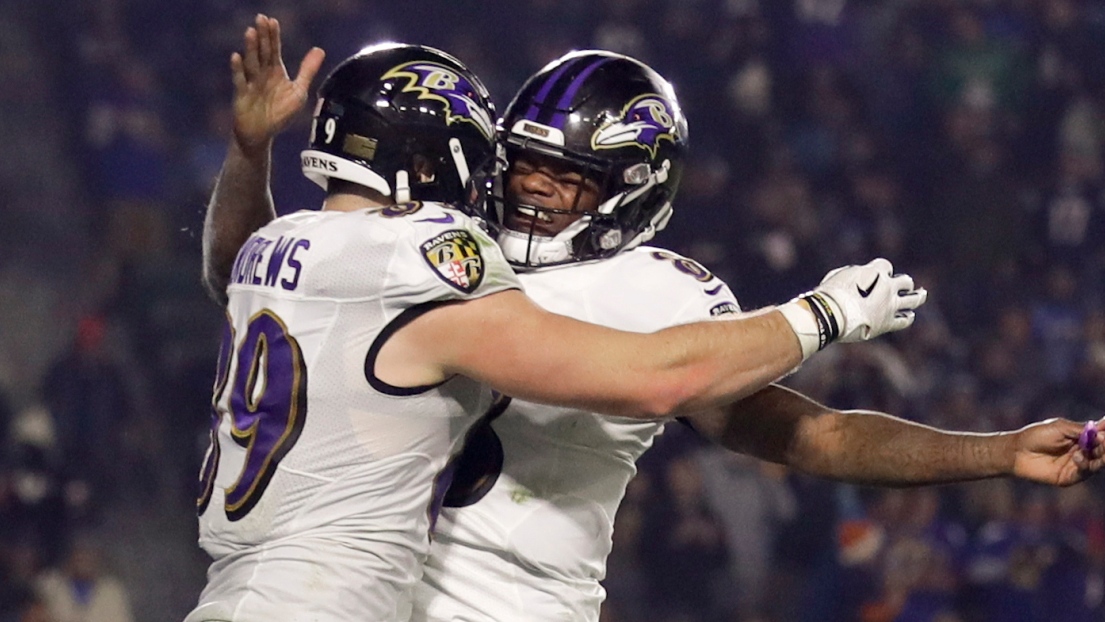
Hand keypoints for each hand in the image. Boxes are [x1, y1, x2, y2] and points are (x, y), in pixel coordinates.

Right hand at [230, 14, 324, 152]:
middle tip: (260, 18)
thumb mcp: (298, 92)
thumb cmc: (279, 113)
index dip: (273, 36)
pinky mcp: (242, 95)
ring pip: (251, 63)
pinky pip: (240, 81)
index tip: (272, 21)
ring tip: (250, 32)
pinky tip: (236, 57)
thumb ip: (307, 70)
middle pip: (262, 52)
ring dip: (251, 48)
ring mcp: (251, 83)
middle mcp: (262, 73)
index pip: (274, 49)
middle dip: (262, 36)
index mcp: (275, 71)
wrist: (261, 133)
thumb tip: (319, 49)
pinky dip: (238, 69)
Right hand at [813, 258, 926, 342]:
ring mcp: (890, 306)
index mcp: (874, 272)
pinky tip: (909, 315)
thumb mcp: (838, 276)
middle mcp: (887, 287)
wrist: (830, 315)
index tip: (877, 274)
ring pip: (913, 299)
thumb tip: (856, 276)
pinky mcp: (887, 323)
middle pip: (905, 281)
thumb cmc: (829, 294)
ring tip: (922, 294)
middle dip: (904, 282)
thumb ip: (852, 273)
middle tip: (904, 285)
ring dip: (918, 296)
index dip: (882, 270)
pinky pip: (904, 320)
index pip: (885, 266)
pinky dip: (908, 317)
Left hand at [1012, 418, 1104, 486]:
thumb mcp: (1061, 428)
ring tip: (1088, 449)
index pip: (1101, 437)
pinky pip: (1084, 473)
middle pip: (1103, 451)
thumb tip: (1102, 432)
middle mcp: (1082, 452)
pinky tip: (1077, 457)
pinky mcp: (1069, 477)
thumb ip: (1081, 430)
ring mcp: (1077, 465)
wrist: (1017, 451)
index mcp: (1081, 438)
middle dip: (1104, 446)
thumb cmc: (1036, 436)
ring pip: (1098, 463)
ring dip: (1098, 455)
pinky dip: (1085, 464)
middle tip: (1102, 441)